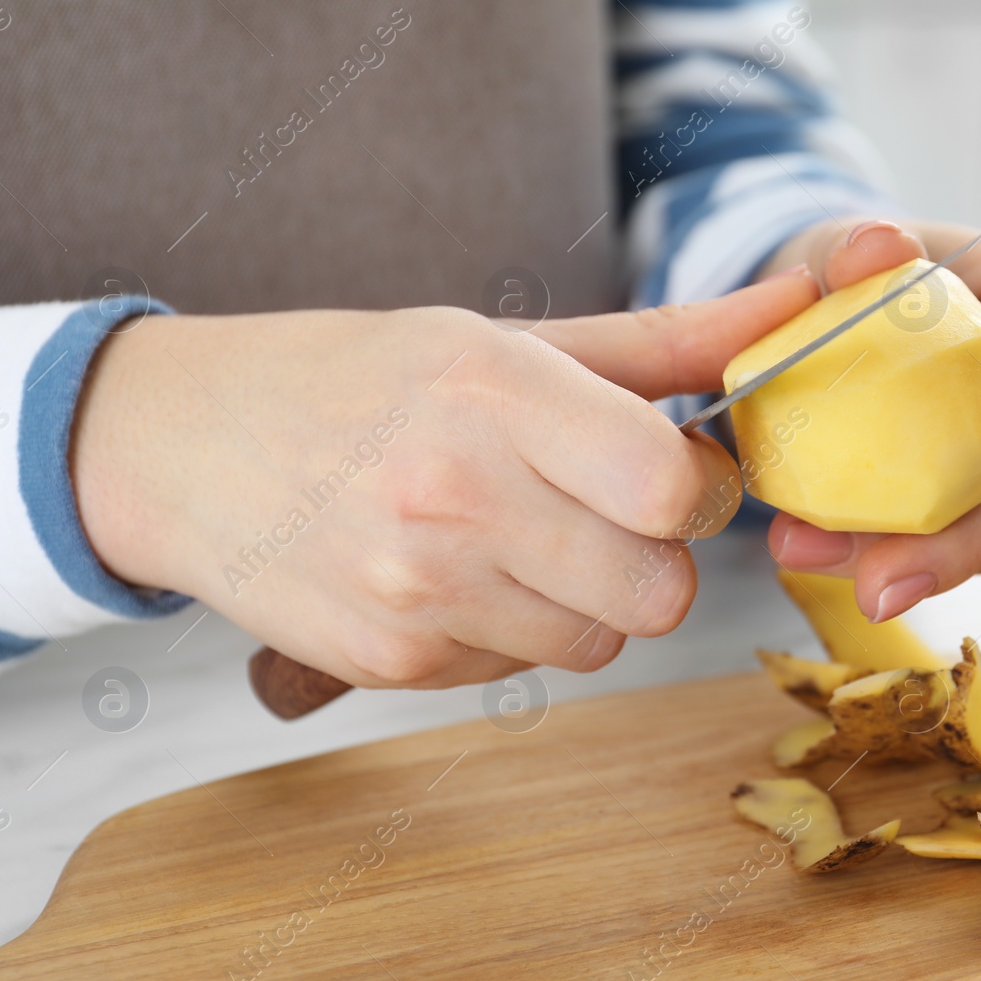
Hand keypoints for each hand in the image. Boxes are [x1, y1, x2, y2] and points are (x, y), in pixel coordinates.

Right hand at [71, 272, 819, 688]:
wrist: (184, 445)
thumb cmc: (359, 379)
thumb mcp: (502, 338)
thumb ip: (663, 342)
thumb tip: (797, 310)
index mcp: (493, 387)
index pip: (668, 486)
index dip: (697, 490)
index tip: (667, 472)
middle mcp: (453, 493)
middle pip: (659, 591)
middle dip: (656, 558)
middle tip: (604, 515)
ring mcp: (416, 591)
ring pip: (600, 642)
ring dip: (586, 599)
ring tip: (515, 537)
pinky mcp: (389, 665)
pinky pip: (521, 671)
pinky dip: (512, 630)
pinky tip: (453, 575)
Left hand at [756, 218, 980, 620]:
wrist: (852, 314)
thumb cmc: (870, 272)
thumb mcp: (851, 247)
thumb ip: (857, 247)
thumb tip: (873, 248)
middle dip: (969, 538)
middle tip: (890, 578)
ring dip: (921, 566)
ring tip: (827, 571)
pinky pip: (963, 546)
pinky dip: (899, 561)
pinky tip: (832, 566)